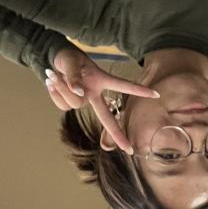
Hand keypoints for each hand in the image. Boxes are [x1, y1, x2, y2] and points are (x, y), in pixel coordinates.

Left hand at [43, 46, 158, 153]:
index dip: (139, 90)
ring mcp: (83, 100)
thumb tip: (79, 92)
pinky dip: (54, 93)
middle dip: (117, 133)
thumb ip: (75, 78)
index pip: (122, 86)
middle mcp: (94, 93)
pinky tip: (52, 82)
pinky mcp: (70, 103)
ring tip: (54, 74)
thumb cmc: (69, 59)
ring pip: (74, 104)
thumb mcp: (71, 62)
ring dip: (61, 89)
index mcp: (101, 81)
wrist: (54, 60)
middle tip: (128, 149)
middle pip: (106, 116)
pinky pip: (62, 105)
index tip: (155, 95)